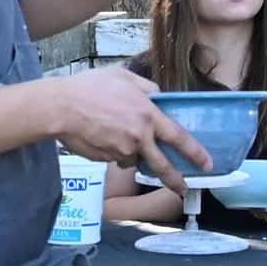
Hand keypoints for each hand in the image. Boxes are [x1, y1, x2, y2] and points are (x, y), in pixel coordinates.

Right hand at [51, 67, 209, 192]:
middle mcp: (139, 138)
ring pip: (133, 157)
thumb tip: (159, 96)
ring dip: (130, 150)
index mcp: (148, 116)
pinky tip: (99, 134)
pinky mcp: (105, 159)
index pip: (180, 139)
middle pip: (162, 165)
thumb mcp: (124, 77)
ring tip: (111, 130)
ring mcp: (121, 151)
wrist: (60, 108)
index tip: (206, 164)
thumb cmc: (90, 87)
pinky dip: (112, 149)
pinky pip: (114, 157)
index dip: (196, 153)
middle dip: (175, 180)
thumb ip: (147, 88)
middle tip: (183, 188)